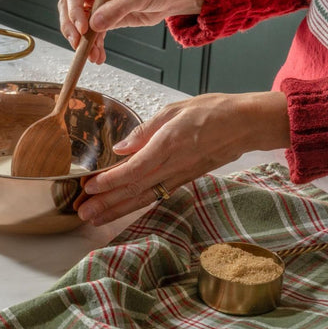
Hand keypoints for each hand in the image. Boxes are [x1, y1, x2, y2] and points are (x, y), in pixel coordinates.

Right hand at [58, 0, 204, 63]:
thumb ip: (117, 8)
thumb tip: (94, 24)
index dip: (74, 11)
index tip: (82, 29)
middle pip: (70, 8)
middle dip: (72, 28)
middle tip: (78, 45)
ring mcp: (97, 2)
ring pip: (79, 23)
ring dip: (83, 42)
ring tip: (92, 56)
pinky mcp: (104, 16)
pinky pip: (93, 33)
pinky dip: (94, 45)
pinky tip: (98, 56)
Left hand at [77, 91, 289, 225]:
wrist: (244, 125)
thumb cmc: (211, 111)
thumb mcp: (174, 110)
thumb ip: (145, 130)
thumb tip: (120, 147)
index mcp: (168, 145)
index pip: (133, 169)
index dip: (110, 181)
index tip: (88, 188)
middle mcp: (172, 165)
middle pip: (134, 189)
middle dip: (107, 203)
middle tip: (83, 213)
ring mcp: (179, 176)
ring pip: (144, 197)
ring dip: (118, 209)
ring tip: (95, 218)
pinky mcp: (185, 179)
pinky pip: (157, 195)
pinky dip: (137, 204)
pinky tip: (122, 210)